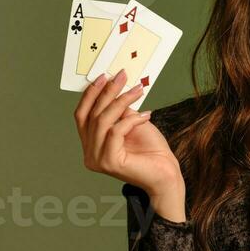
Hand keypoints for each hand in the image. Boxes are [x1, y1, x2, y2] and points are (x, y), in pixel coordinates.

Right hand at [74, 68, 183, 195]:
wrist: (166, 174)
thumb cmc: (151, 151)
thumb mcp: (132, 123)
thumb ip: (118, 110)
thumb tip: (113, 86)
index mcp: (91, 145)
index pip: (82, 116)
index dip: (90, 95)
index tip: (103, 76)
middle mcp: (89, 154)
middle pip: (92, 116)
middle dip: (107, 92)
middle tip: (122, 76)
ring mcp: (97, 159)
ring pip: (103, 121)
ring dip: (121, 101)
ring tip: (138, 90)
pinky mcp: (109, 162)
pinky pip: (115, 131)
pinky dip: (131, 120)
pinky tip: (145, 115)